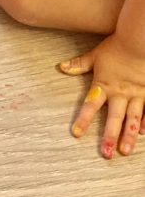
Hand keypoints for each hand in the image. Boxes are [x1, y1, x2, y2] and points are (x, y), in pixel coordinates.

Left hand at [59, 33, 144, 158]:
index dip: (83, 120)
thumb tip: (61, 67)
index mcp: (104, 85)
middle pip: (113, 118)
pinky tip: (143, 133)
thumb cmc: (116, 47)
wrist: (139, 41)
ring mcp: (137, 95)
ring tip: (125, 151)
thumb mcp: (95, 56)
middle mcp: (121, 93)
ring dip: (128, 136)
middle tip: (106, 155)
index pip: (91, 105)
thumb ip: (79, 64)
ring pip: (132, 119)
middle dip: (109, 137)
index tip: (76, 134)